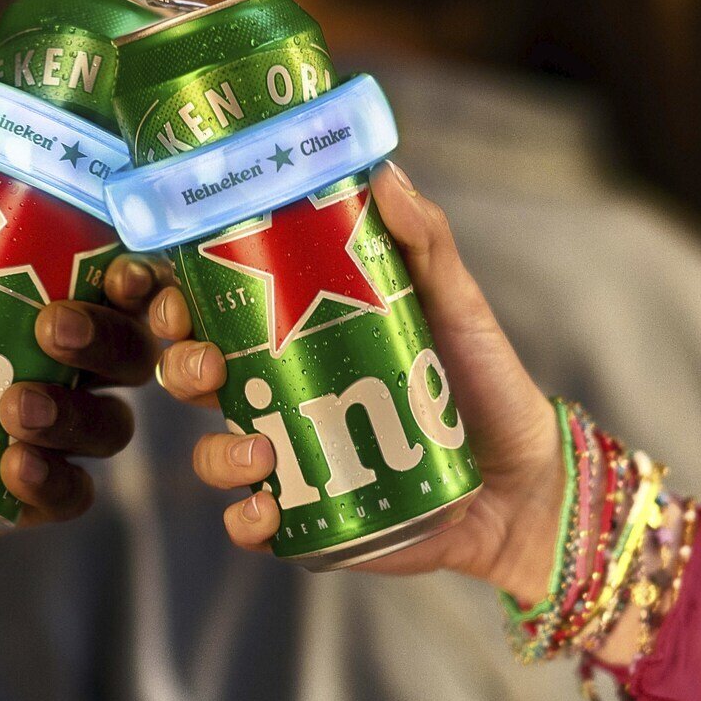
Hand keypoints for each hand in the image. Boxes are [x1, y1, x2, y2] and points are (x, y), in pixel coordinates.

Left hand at [0, 154, 160, 570]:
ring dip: (78, 415)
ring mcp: (26, 432)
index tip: (123, 266)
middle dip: (110, 338)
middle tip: (55, 328)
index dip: (138, 274)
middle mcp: (38, 359)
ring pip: (107, 425)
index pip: (108, 277)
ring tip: (15, 410)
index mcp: (17, 289)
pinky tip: (15, 470)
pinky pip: (65, 496)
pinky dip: (54, 483)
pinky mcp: (3, 499)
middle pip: (127, 350)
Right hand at [153, 163, 564, 602]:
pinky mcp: (310, 523)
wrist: (526, 480)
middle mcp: (280, 397)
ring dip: (217, 452)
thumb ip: (424, 240)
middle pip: (195, 378)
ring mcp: (290, 462)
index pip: (214, 312)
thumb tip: (384, 173)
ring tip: (257, 452)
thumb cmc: (483, 382)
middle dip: (180, 368)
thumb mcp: (455, 303)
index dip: (177, 301)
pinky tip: (265, 513)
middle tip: (203, 365)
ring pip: (216, 454)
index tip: (174, 293)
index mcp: (295, 336)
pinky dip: (248, 522)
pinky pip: (254, 527)